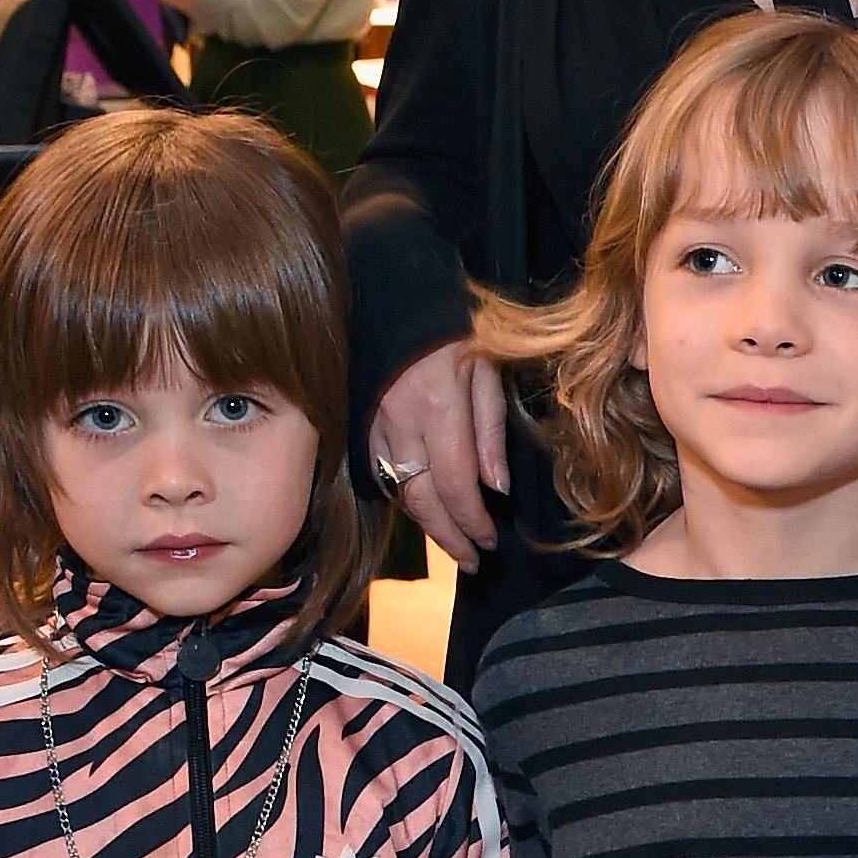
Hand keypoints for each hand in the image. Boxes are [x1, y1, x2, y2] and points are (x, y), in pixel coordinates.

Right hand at [369, 336, 508, 573]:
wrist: (396, 296)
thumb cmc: (452, 329)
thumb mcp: (486, 369)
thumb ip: (490, 431)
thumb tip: (497, 488)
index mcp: (437, 407)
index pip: (455, 484)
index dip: (472, 521)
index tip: (490, 541)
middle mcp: (401, 422)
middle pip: (422, 499)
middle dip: (449, 537)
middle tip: (471, 561)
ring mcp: (374, 423)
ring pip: (398, 491)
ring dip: (426, 524)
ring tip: (452, 543)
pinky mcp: (360, 421)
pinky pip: (379, 473)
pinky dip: (401, 498)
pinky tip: (421, 509)